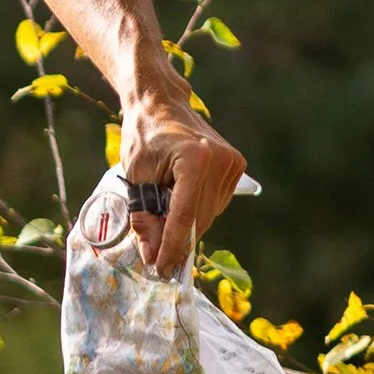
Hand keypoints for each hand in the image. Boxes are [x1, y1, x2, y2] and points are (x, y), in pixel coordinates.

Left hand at [120, 91, 245, 277]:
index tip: (161, 270)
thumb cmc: (143, 136)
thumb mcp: (136, 178)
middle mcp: (220, 160)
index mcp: (195, 159)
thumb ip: (145, 219)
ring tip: (164, 206)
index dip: (172, 247)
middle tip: (157, 256)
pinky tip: (181, 195)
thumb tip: (154, 258)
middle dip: (178, 240)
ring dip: (188, 223)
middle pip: (199, 219)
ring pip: (209, 214)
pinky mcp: (237, 165)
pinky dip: (198, 209)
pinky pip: (216, 202)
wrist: (160, 103)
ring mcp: (232, 163)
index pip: (184, 216)